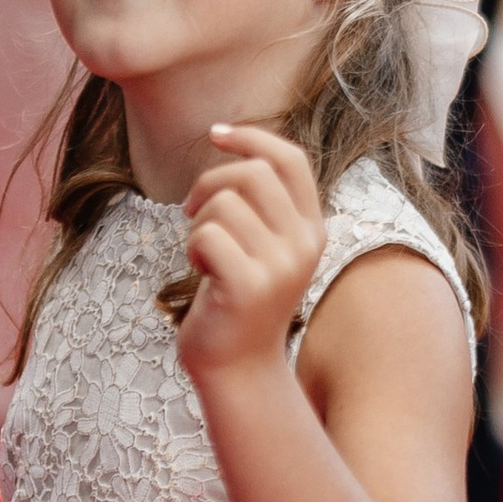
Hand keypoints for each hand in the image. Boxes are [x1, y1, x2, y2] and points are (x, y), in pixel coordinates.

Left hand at [178, 124, 324, 382]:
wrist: (238, 368)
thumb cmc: (238, 302)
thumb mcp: (263, 247)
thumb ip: (261, 205)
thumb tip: (233, 142)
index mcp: (311, 230)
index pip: (290, 160)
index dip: (251, 138)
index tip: (215, 133)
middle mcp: (303, 245)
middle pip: (252, 173)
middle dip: (210, 182)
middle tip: (191, 211)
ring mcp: (279, 267)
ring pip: (224, 204)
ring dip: (199, 224)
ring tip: (204, 256)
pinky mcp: (248, 286)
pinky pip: (206, 236)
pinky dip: (192, 249)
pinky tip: (200, 274)